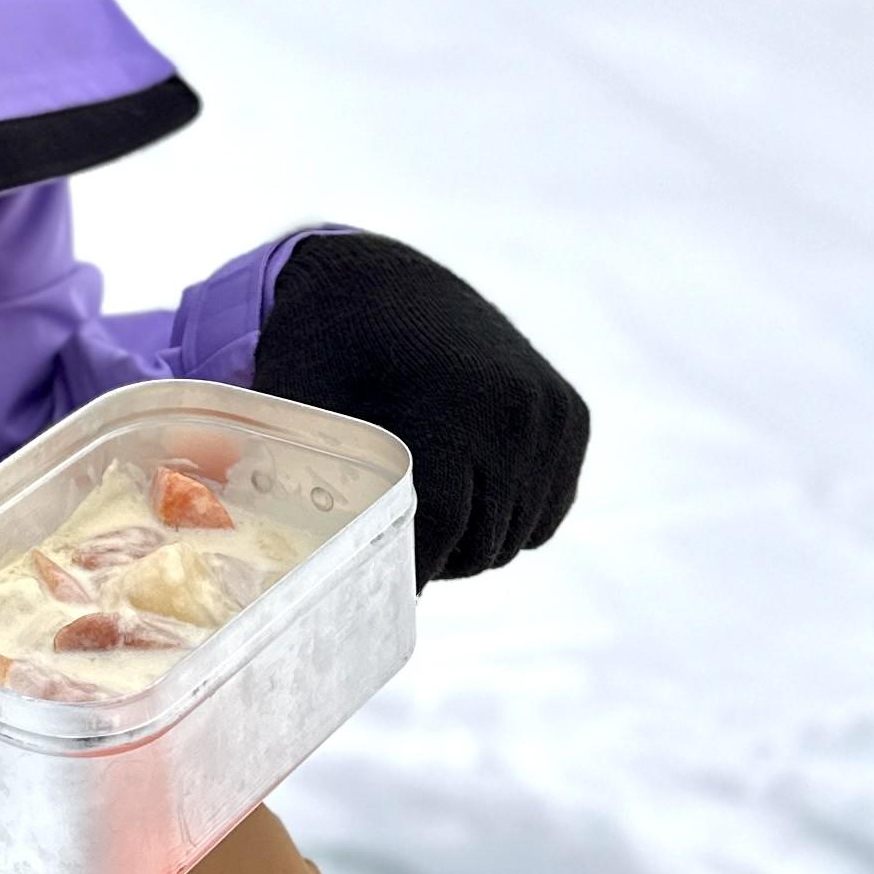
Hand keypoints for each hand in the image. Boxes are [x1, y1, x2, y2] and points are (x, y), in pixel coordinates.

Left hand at [249, 231, 588, 586]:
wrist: (380, 282)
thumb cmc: (323, 354)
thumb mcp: (307, 415)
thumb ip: (315, 490)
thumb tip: (302, 577)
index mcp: (449, 408)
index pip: (437, 532)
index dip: (405, 571)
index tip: (379, 592)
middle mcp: (513, 411)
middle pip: (479, 544)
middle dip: (433, 556)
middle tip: (392, 542)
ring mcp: (549, 412)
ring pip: (516, 536)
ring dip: (473, 539)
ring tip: (424, 508)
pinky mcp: (571, 416)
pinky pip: (546, 510)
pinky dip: (511, 515)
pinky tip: (466, 486)